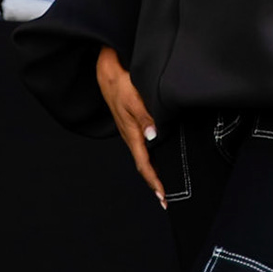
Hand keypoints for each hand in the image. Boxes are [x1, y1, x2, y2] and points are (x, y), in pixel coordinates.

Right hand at [97, 45, 165, 209]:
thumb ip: (145, 118)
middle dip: (154, 183)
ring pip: (143, 157)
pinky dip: (150, 158)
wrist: (107, 72)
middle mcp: (131, 136)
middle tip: (165, 199)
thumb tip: (154, 136)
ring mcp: (130, 131)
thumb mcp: (134, 100)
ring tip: (162, 185)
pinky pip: (142, 147)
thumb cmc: (120, 84)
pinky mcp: (131, 124)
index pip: (144, 164)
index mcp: (131, 134)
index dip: (154, 181)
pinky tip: (156, 158)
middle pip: (144, 165)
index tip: (163, 195)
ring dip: (152, 172)